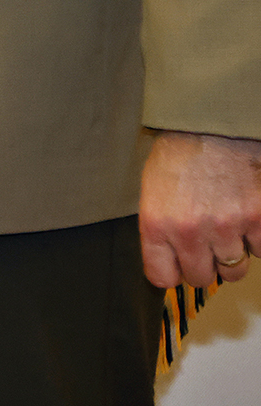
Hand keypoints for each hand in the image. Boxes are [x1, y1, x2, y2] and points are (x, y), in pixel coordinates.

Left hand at [140, 130, 260, 287]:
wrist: (213, 127)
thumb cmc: (180, 156)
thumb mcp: (154, 192)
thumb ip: (161, 231)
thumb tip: (170, 263)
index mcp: (156, 223)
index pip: (161, 277)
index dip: (172, 272)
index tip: (177, 266)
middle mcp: (190, 230)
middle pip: (200, 278)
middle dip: (204, 264)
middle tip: (205, 244)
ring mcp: (227, 227)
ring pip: (234, 270)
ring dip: (231, 254)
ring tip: (226, 228)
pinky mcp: (258, 219)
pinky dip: (256, 240)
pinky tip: (245, 219)